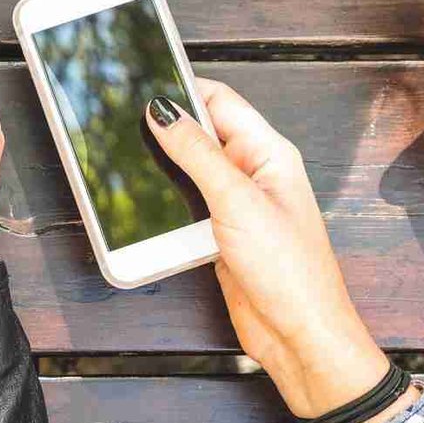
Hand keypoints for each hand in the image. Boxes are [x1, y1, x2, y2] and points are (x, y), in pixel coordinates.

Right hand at [145, 81, 406, 422]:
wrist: (300, 337)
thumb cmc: (290, 272)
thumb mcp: (237, 201)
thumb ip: (197, 153)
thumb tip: (163, 110)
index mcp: (268, 152)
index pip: (220, 100)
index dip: (182, 89)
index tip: (142, 84)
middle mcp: (253, 173)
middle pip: (201, 133)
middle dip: (166, 127)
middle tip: (123, 123)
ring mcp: (237, 204)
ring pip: (189, 170)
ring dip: (163, 168)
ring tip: (128, 162)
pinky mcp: (221, 234)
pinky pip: (187, 204)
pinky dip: (166, 202)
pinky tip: (145, 205)